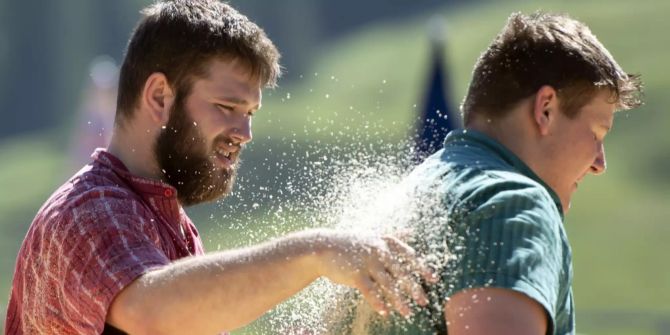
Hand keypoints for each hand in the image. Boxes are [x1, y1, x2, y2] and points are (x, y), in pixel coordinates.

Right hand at [310, 230, 437, 316]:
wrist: (323, 247)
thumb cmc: (351, 243)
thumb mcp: (373, 236)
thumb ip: (393, 235)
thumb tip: (411, 230)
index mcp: (385, 242)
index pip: (409, 255)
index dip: (422, 268)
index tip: (434, 279)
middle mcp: (379, 250)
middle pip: (401, 273)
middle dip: (414, 289)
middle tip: (424, 302)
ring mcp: (367, 262)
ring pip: (388, 284)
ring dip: (399, 301)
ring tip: (408, 313)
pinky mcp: (355, 273)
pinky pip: (370, 291)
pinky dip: (378, 302)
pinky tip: (385, 312)